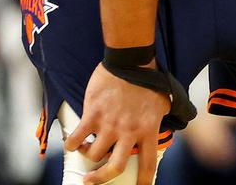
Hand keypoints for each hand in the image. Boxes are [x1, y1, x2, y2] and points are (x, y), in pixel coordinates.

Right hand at [64, 63, 170, 184]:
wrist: (131, 61)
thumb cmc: (149, 81)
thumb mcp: (164, 103)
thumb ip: (159, 119)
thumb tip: (162, 127)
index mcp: (149, 129)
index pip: (147, 163)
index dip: (143, 181)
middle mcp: (129, 131)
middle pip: (114, 168)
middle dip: (102, 179)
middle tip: (93, 180)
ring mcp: (109, 124)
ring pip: (93, 154)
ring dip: (88, 155)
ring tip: (86, 149)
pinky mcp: (92, 115)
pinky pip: (77, 139)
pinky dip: (72, 144)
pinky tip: (73, 142)